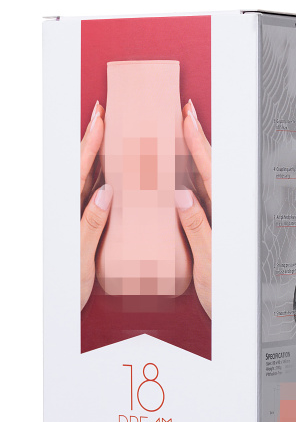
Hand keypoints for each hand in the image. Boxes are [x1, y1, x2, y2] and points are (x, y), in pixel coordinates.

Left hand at [80, 101, 112, 309]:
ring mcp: (77, 215)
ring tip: (109, 132)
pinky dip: (102, 177)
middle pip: (81, 166)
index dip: (89, 144)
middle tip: (103, 113)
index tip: (100, 120)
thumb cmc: (66, 284)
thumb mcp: (79, 256)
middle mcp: (70, 208)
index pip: (78, 170)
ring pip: (87, 177)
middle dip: (91, 138)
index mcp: (67, 211)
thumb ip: (90, 224)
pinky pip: (93, 194)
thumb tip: (106, 192)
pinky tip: (113, 171)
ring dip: (96, 154)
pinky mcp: (85, 225)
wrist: (57, 308)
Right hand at [175, 100, 211, 318]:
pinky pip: (201, 197)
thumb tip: (181, 195)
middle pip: (210, 168)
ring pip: (206, 179)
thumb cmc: (226, 293)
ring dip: (195, 154)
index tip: (188, 118)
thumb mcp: (209, 263)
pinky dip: (190, 178)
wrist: (235, 315)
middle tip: (185, 112)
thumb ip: (197, 229)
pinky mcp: (211, 229)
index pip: (211, 172)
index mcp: (225, 218)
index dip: (198, 144)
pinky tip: (180, 172)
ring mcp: (218, 220)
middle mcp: (224, 214)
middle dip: (198, 138)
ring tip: (182, 132)